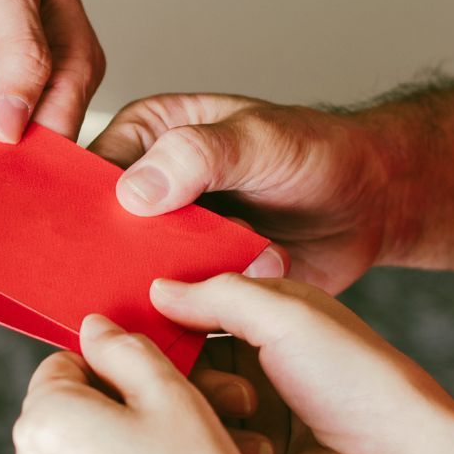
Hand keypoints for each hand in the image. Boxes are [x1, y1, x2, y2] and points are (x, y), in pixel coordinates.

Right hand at [91, 93, 392, 292]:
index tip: (81, 237)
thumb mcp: (258, 140)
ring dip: (158, 292)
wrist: (374, 202)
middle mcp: (152, 187)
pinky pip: (175, 306)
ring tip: (186, 294)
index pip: (93, 170)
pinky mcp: (199, 280)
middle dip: (113, 258)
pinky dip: (187, 318)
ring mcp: (174, 237)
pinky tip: (204, 317)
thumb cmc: (320, 151)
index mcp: (149, 135)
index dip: (80, 204)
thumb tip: (133, 192)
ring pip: (136, 273)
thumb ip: (197, 155)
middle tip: (123, 280)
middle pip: (106, 229)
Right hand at [150, 274, 453, 453]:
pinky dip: (233, 453)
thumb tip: (156, 288)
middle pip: (180, 364)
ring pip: (188, 412)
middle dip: (186, 371)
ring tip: (250, 415)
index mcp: (264, 321)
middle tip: (203, 378)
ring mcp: (250, 419)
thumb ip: (216, 296)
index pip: (191, 310)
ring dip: (214, 413)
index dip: (161, 316)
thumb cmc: (357, 377)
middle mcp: (253, 367)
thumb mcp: (286, 315)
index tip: (128, 323)